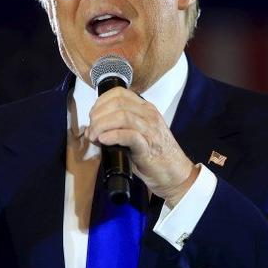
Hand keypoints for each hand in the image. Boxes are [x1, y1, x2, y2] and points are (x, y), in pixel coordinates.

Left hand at [86, 87, 197, 206]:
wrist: (175, 174)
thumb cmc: (154, 156)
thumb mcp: (136, 135)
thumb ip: (117, 128)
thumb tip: (92, 130)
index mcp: (145, 109)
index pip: (119, 93)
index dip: (100, 102)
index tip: (93, 116)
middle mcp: (148, 115)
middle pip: (117, 103)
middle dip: (98, 115)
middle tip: (92, 130)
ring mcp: (150, 130)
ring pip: (122, 116)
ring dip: (102, 125)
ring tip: (95, 136)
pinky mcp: (148, 147)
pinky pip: (129, 135)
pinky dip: (112, 136)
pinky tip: (103, 140)